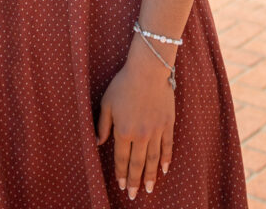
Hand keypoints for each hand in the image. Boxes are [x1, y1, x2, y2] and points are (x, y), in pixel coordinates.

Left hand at [96, 40, 174, 197]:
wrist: (147, 70)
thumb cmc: (123, 84)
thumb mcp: (107, 102)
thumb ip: (103, 125)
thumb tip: (97, 142)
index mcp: (123, 131)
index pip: (121, 158)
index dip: (121, 173)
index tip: (122, 185)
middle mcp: (140, 135)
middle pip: (138, 164)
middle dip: (135, 181)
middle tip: (135, 195)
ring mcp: (156, 131)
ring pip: (153, 160)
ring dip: (151, 176)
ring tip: (149, 189)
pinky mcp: (168, 125)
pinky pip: (168, 147)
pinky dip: (166, 159)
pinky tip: (164, 170)